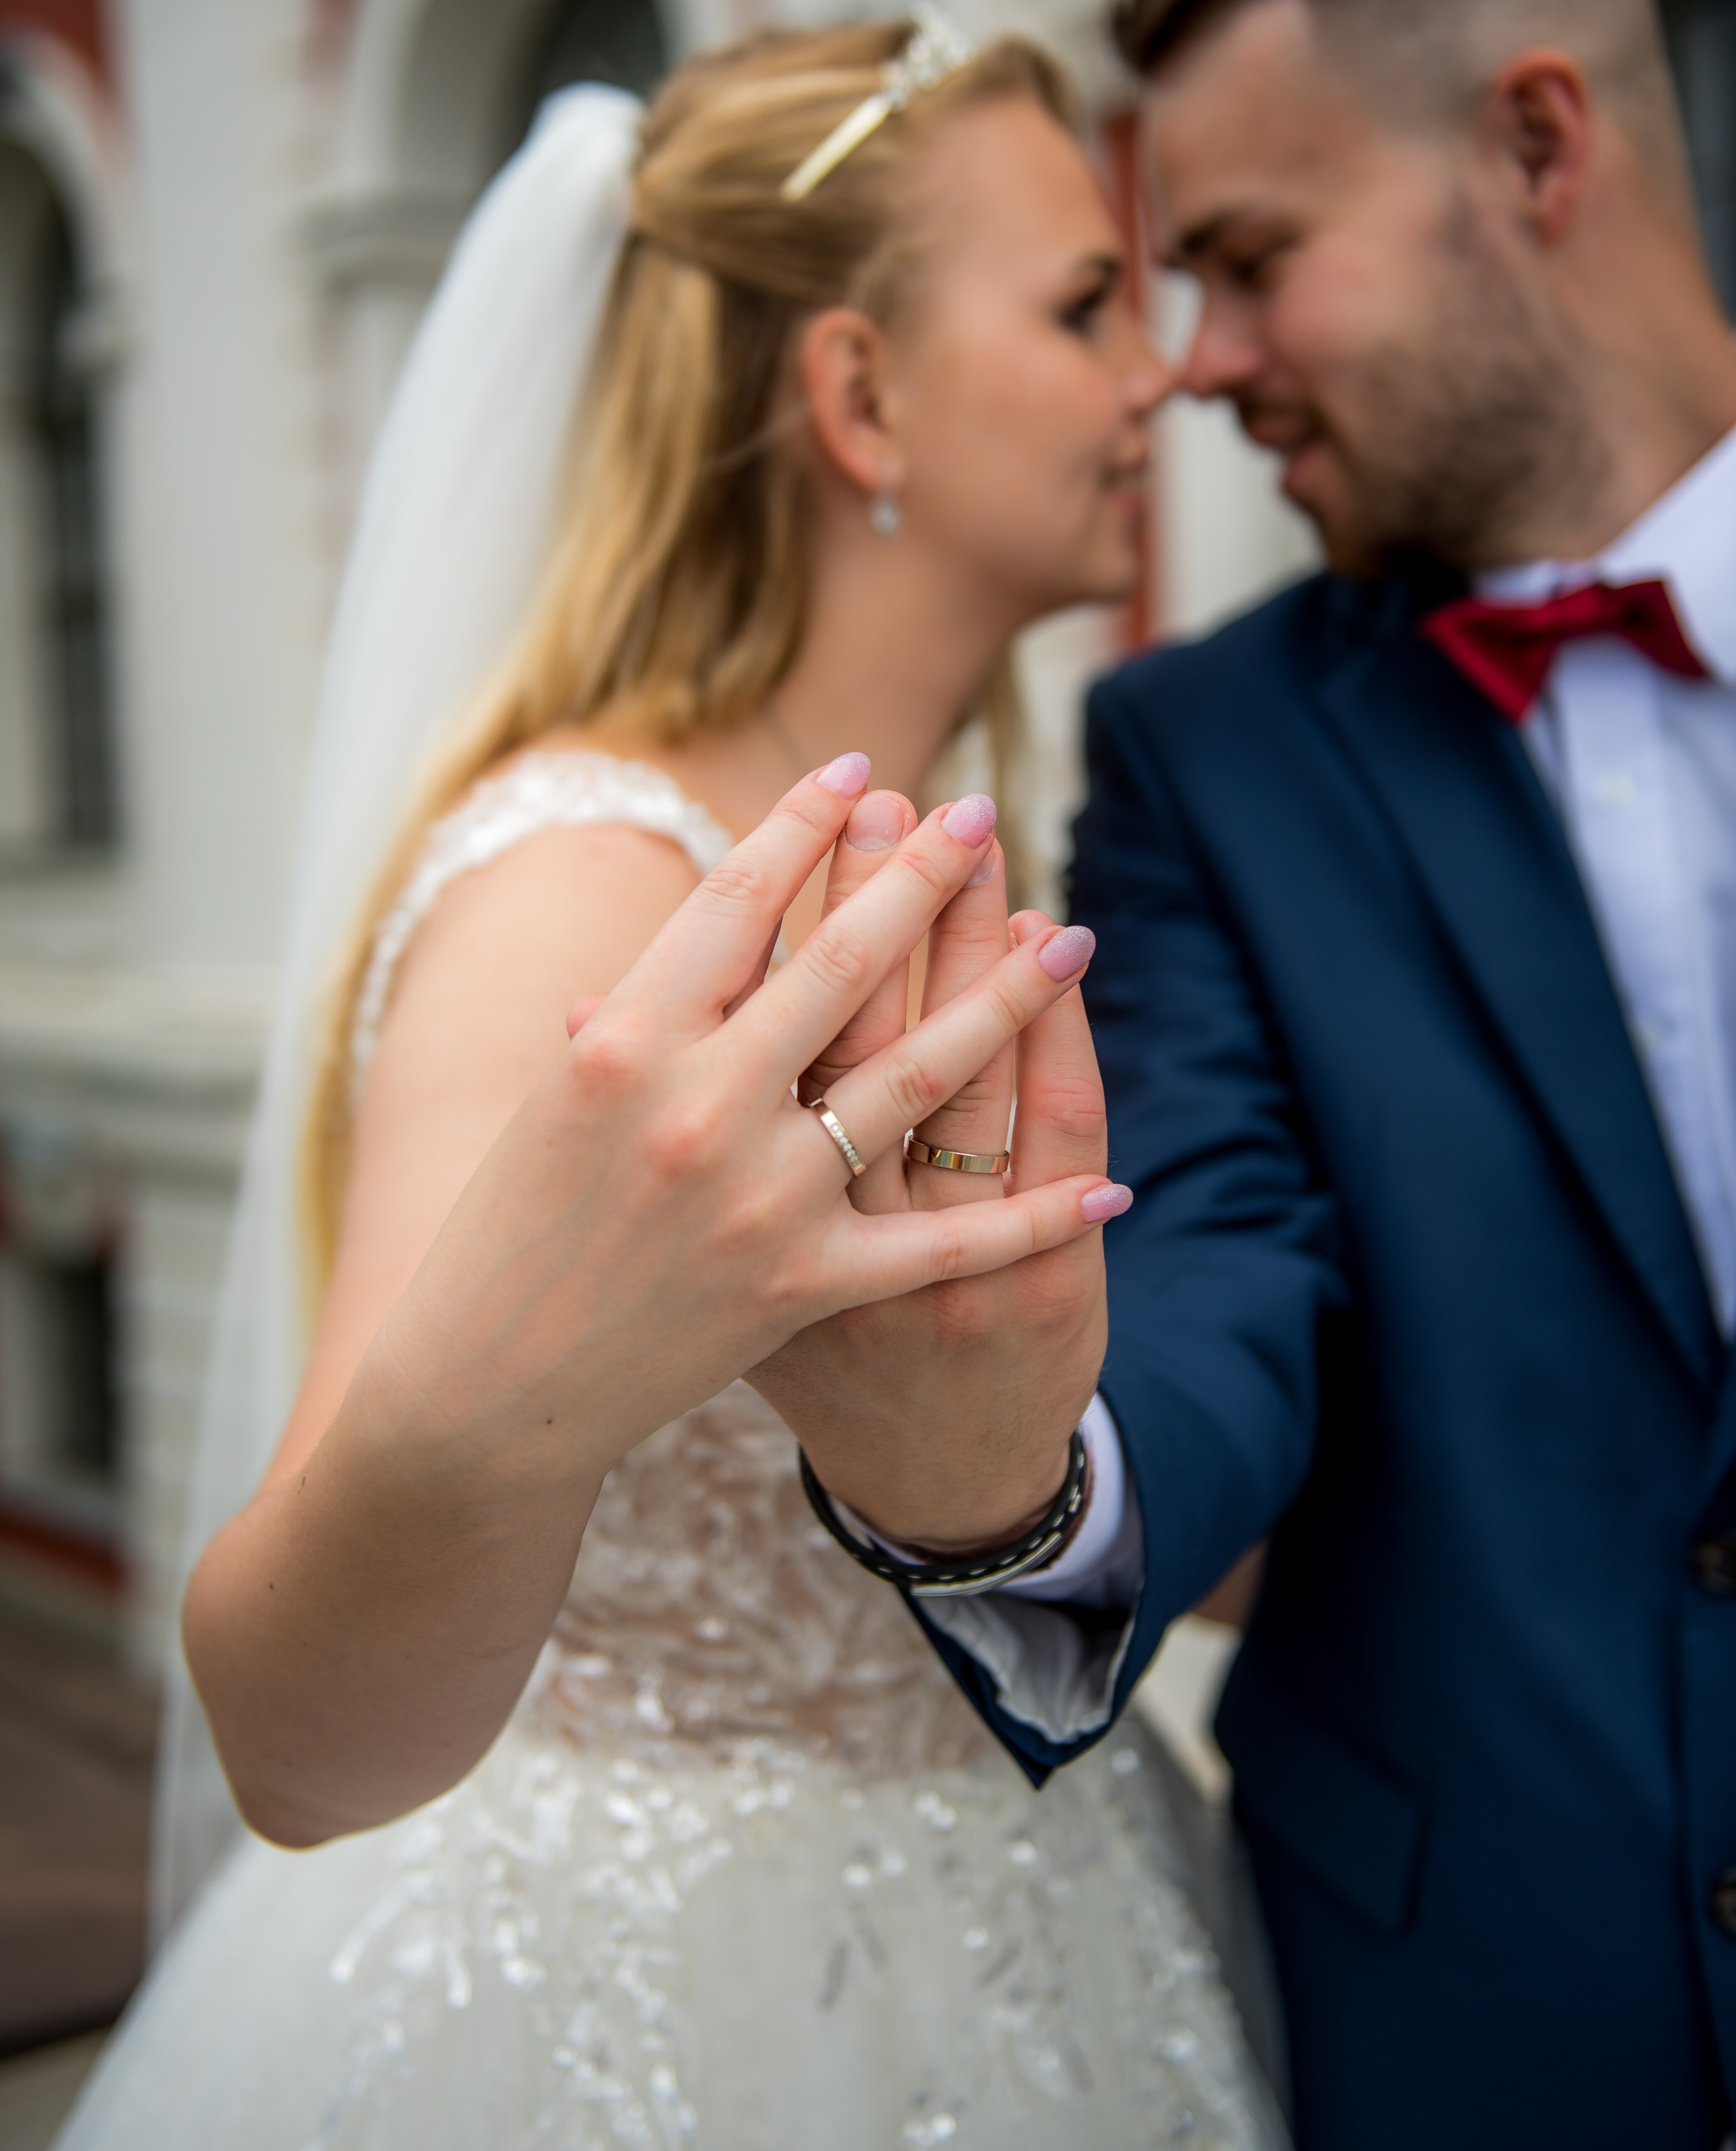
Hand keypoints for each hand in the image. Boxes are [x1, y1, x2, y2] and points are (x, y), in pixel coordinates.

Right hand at [364, 763, 1114, 1486]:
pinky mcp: (804, 1285)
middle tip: (981, 812)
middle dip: (923, 878)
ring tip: (1071, 935)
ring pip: (915, 1076)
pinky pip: (945, 1243)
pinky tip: (1111, 1187)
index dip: (803, 826)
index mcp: (623, 1039)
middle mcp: (697, 1104)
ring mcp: (759, 1197)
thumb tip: (713, 915)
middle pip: (841, 964)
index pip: (735, 900)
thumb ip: (640, 1009)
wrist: (486, 1383)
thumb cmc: (515, 1222)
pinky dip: (1035, 1221)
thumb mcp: (561, 1095)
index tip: (858, 767)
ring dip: (1005, 998)